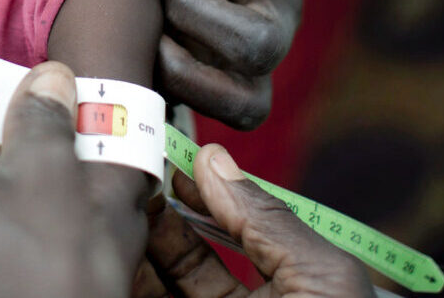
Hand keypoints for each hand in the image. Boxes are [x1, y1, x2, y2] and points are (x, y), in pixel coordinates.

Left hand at [114, 0, 313, 128]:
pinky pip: (234, 112)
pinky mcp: (246, 92)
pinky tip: (149, 49)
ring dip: (181, 53)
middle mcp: (287, 11)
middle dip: (186, 10)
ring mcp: (268, 58)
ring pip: (244, 85)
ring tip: (149, 15)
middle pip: (254, 40)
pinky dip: (185, 87)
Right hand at [135, 145, 373, 297]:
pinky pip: (144, 295)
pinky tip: (122, 246)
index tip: (178, 159)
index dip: (211, 193)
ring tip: (126, 200)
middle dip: (165, 209)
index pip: (245, 231)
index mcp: (297, 289)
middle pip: (196, 252)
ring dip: (142, 236)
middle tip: (140, 173)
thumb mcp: (321, 277)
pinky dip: (130, 271)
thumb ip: (268, 218)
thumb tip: (214, 159)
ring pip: (166, 273)